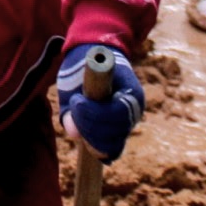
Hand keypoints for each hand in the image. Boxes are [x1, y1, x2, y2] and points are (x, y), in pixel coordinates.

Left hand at [56, 45, 144, 162]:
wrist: (95, 57)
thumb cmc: (83, 66)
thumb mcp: (72, 79)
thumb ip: (70, 106)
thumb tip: (73, 133)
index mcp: (130, 91)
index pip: (115, 113)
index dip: (92, 112)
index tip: (75, 100)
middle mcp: (135, 109)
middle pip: (115, 132)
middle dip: (89, 127)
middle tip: (73, 109)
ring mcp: (129, 121)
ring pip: (113, 143)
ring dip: (91, 138)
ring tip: (77, 120)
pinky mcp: (121, 130)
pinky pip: (113, 147)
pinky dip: (98, 147)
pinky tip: (86, 141)